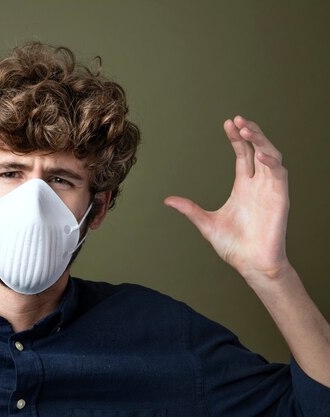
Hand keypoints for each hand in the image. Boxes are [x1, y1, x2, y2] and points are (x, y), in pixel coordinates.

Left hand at [164, 115, 290, 283]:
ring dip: (262, 141)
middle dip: (250, 133)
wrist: (251, 264)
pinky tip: (260, 154)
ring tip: (248, 129)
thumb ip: (189, 209)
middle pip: (258, 149)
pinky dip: (271, 162)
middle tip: (238, 119)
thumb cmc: (233, 246)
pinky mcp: (281, 199)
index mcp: (243, 187)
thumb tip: (167, 200)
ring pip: (271, 156)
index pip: (242, 155)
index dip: (237, 139)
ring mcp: (271, 190)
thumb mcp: (205, 223)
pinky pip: (279, 174)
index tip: (228, 123)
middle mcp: (258, 185)